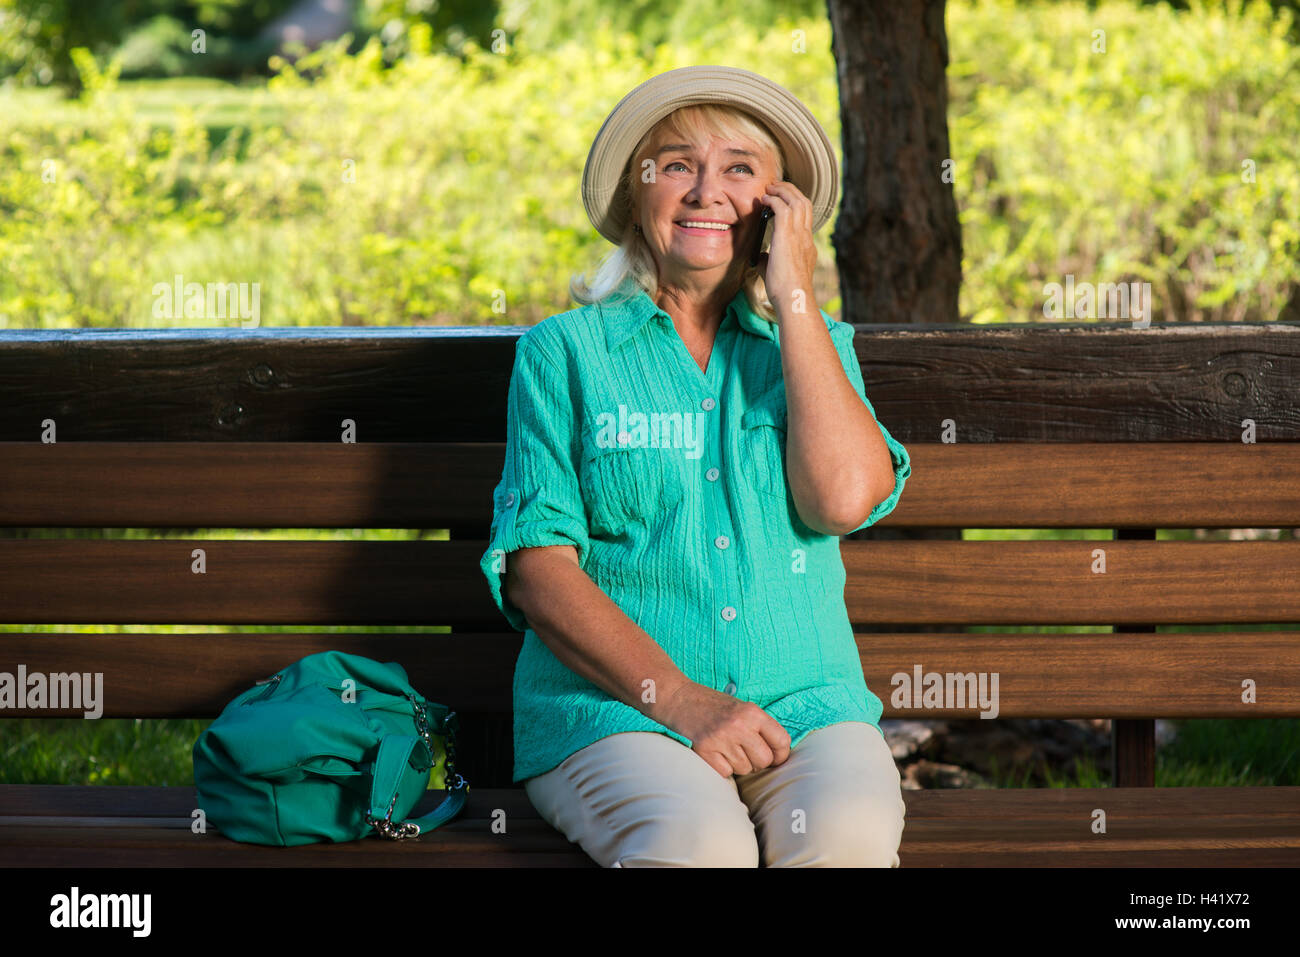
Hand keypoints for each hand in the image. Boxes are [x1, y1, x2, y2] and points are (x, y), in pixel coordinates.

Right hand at [659, 680, 791, 777]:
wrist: (682, 700)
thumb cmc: (717, 706)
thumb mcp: (744, 708)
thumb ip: (762, 728)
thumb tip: (780, 756)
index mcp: (752, 712)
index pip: (782, 741)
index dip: (781, 754)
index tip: (775, 757)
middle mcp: (739, 725)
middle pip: (764, 760)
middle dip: (759, 762)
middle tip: (747, 752)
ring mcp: (721, 739)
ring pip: (745, 769)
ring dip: (739, 764)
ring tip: (728, 747)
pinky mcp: (705, 751)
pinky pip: (726, 773)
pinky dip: (723, 767)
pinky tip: (716, 752)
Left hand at [756, 180, 817, 317]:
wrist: (792, 297)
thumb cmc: (784, 290)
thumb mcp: (777, 271)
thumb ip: (770, 260)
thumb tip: (760, 255)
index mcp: (807, 245)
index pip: (805, 217)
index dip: (794, 204)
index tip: (781, 200)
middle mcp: (806, 236)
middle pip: (804, 203)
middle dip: (790, 191)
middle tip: (775, 186)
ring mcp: (799, 235)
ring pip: (797, 201)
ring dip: (783, 191)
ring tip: (770, 188)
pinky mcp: (788, 236)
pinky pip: (783, 208)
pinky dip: (774, 200)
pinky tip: (765, 199)